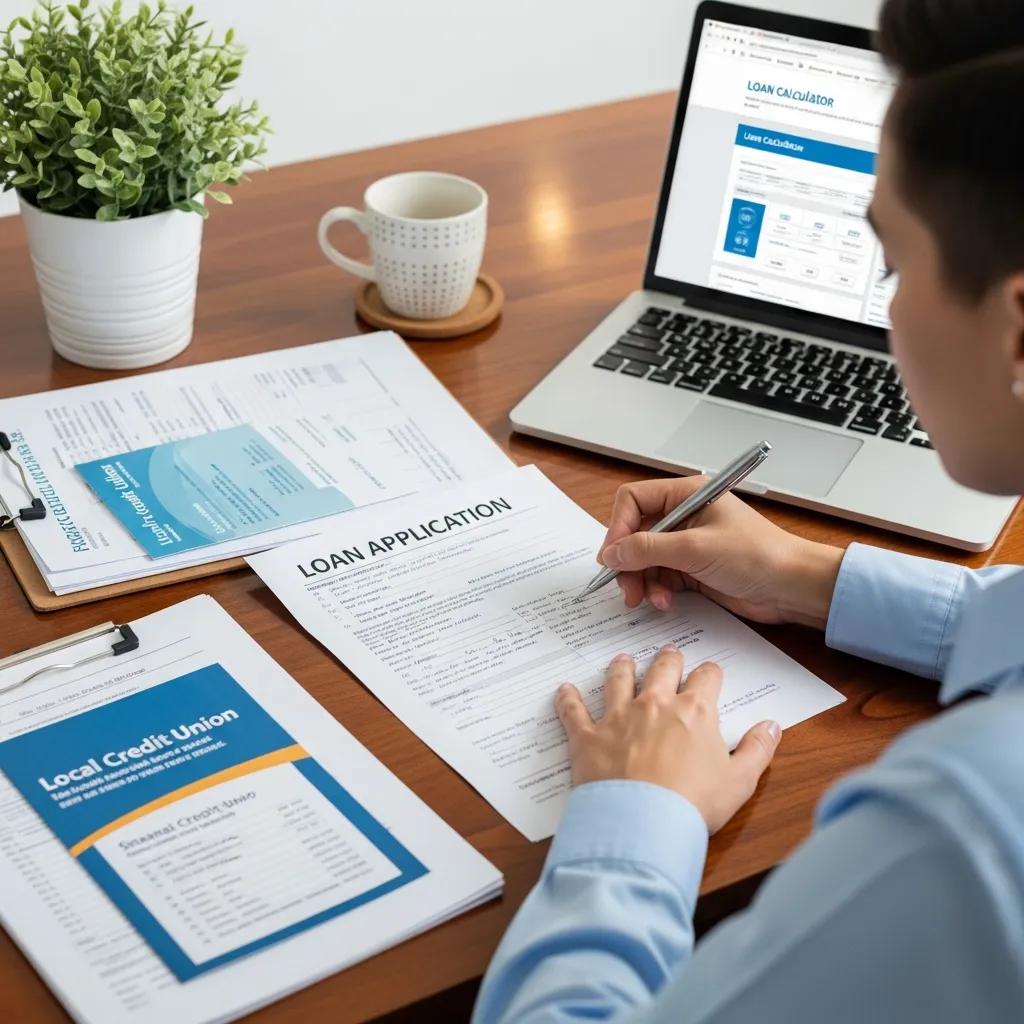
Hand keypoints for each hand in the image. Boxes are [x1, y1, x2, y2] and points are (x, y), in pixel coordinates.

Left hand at [556, 647, 779, 833]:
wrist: (643, 825)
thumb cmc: (694, 805)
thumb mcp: (740, 781)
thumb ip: (758, 749)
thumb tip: (772, 725)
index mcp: (694, 711)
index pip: (706, 677)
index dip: (710, 674)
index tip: (710, 675)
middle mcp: (654, 704)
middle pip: (662, 669)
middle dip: (668, 660)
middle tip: (669, 656)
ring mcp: (618, 717)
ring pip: (618, 680)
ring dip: (621, 668)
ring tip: (622, 660)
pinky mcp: (587, 737)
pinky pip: (573, 710)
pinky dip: (567, 698)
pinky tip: (564, 689)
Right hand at [598, 476, 843, 626]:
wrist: (792, 587)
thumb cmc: (758, 555)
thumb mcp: (695, 548)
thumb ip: (648, 549)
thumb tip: (611, 553)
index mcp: (685, 495)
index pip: (633, 501)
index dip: (618, 527)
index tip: (613, 556)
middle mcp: (683, 516)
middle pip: (634, 533)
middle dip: (627, 561)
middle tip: (626, 587)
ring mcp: (686, 543)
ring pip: (643, 559)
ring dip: (641, 580)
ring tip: (648, 599)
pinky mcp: (691, 569)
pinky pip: (659, 577)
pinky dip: (656, 590)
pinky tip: (665, 602)